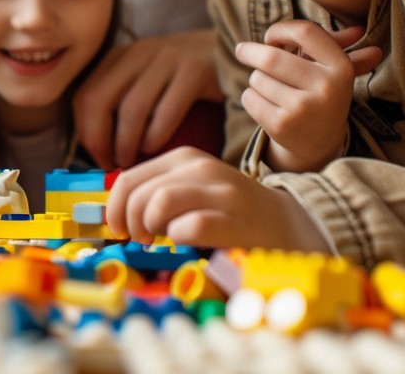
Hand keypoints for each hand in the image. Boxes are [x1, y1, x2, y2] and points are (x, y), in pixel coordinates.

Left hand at [73, 29, 221, 169]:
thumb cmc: (183, 78)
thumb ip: (122, 100)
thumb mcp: (146, 78)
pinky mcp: (194, 71)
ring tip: (131, 162)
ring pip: (132, 108)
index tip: (98, 158)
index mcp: (120, 57)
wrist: (229, 51)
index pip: (84, 96)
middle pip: (99, 100)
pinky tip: (155, 149)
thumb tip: (97, 146)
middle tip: (111, 164)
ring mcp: (166, 59)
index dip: (86, 132)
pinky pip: (166, 111)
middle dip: (98, 140)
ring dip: (126, 143)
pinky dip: (156, 137)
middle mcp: (138, 53)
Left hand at [105, 146, 328, 250]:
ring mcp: (221, 193)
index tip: (119, 231)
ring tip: (158, 243)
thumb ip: (157, 193)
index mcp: (185, 159)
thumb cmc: (232, 212)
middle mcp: (201, 168)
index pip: (129, 179)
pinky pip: (191, 226)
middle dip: (129, 222)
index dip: (114, 209)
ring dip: (150, 228)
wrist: (290, 224)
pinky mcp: (237, 221)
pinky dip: (178, 239)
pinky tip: (185, 244)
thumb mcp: (193, 190)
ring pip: (161, 202)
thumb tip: (114, 214)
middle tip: (140, 240)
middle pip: (140, 193)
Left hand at [236, 22, 382, 172]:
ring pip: (257, 78)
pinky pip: (249, 97)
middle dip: (250, 51)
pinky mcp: (281, 125)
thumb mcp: (332, 71)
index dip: (280, 30)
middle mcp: (326, 88)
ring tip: (271, 88)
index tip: (270, 37)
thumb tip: (357, 29)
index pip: (304, 32)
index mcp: (341, 68)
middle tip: (242, 51)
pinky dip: (251, 97)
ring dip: (256, 78)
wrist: (318, 143)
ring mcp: (303, 109)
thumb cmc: (320, 94)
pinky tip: (266, 105)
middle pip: (271, 57)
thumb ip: (339, 45)